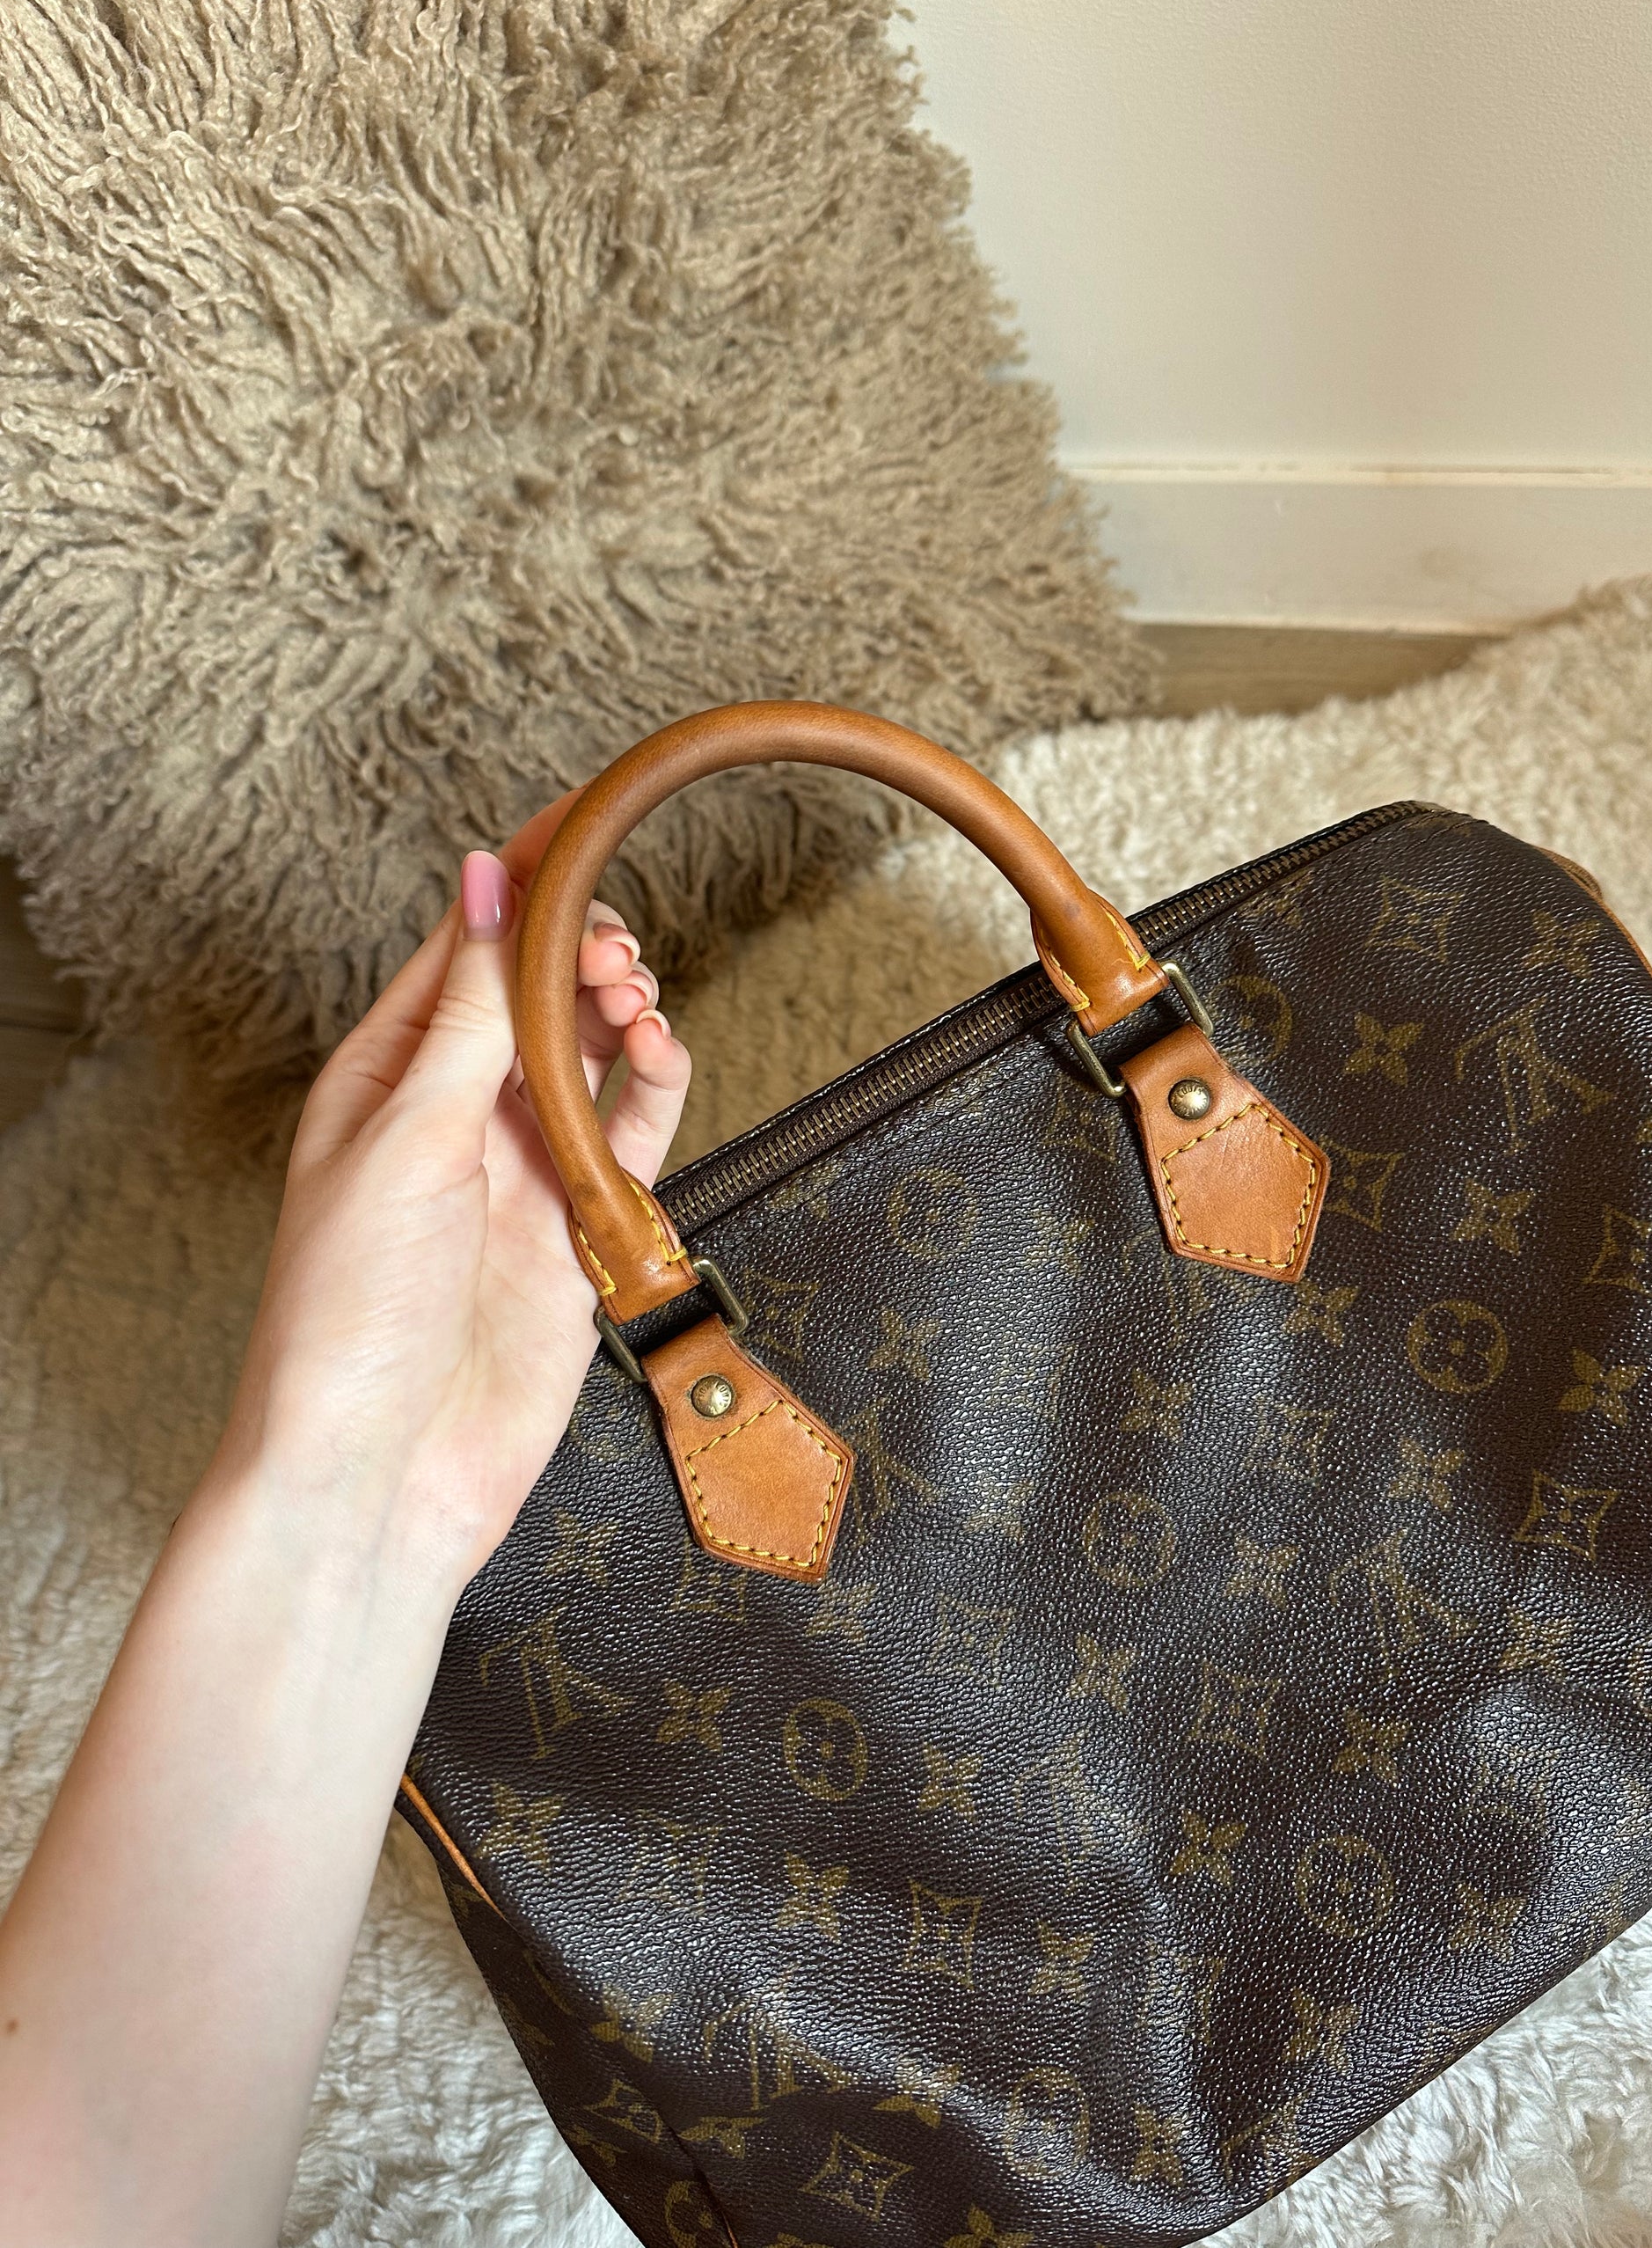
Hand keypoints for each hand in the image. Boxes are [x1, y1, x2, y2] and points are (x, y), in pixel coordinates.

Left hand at [212, 795, 690, 1591]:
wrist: (382, 1472)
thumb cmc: (351, 1315)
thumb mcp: (406, 1137)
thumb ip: (469, 1013)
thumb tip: (487, 884)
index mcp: (387, 1075)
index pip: (466, 946)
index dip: (527, 882)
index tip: (585, 815)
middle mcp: (456, 1112)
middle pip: (539, 992)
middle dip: (584, 950)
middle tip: (616, 951)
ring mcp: (521, 1170)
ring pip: (595, 1054)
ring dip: (624, 1011)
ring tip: (638, 999)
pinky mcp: (579, 1231)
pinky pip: (636, 1136)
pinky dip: (659, 1089)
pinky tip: (665, 1057)